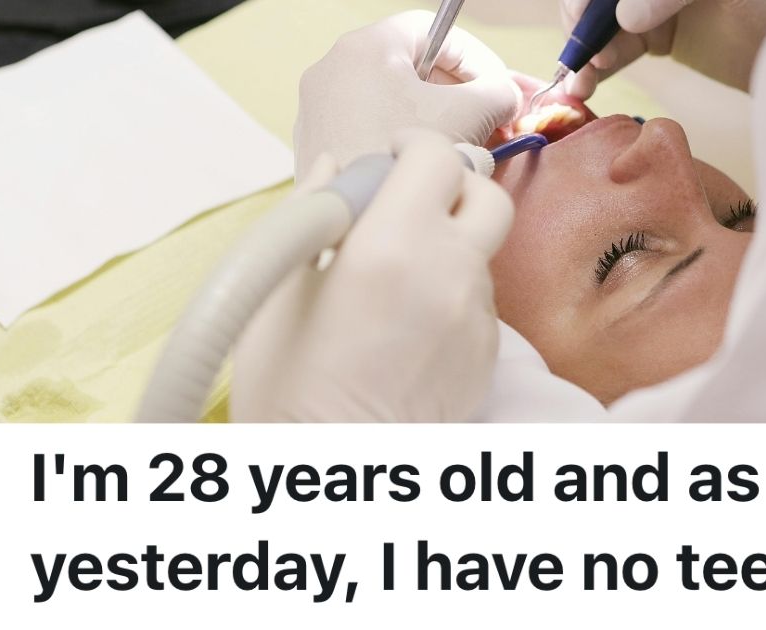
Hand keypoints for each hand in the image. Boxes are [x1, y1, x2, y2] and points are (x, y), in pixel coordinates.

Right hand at [231, 129, 513, 420]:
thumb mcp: (279, 293)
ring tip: (394, 277)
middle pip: (485, 194)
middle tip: (406, 201)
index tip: (386, 156)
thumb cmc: (290, 389)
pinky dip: (451, 292)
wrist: (337, 470)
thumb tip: (332, 166)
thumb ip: (312, 214)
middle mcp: (450, 274)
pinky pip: (479, 301)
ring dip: (448, 242)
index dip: (411, 146)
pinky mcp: (487, 355)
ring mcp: (477, 317)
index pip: (435, 157)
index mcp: (393, 247)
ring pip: (481, 250)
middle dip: (450, 184)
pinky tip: (407, 322)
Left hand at [293, 11, 519, 180]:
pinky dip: (400, 137)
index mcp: (366, 47)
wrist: (351, 226)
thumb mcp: (468, 117)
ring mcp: (318, 107)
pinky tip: (425, 167)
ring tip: (462, 148)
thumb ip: (497, 93)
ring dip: (431, 117)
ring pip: (390, 99)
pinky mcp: (315, 143)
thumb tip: (507, 95)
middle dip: (457, 92)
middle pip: (411, 64)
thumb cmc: (401, 164)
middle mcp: (332, 69)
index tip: (499, 88)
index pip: (435, 29)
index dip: (477, 57)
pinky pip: (368, 126)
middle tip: (489, 120)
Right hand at [560, 0, 765, 96]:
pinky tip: (585, 84)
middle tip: (588, 56)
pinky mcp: (661, 34)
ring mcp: (657, 2)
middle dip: (586, 23)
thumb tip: (627, 17)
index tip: (585, 20)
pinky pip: (619, 45)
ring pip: (604, 21)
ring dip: (586, 49)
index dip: (590, 0)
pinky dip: (598, 65)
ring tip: (582, 82)